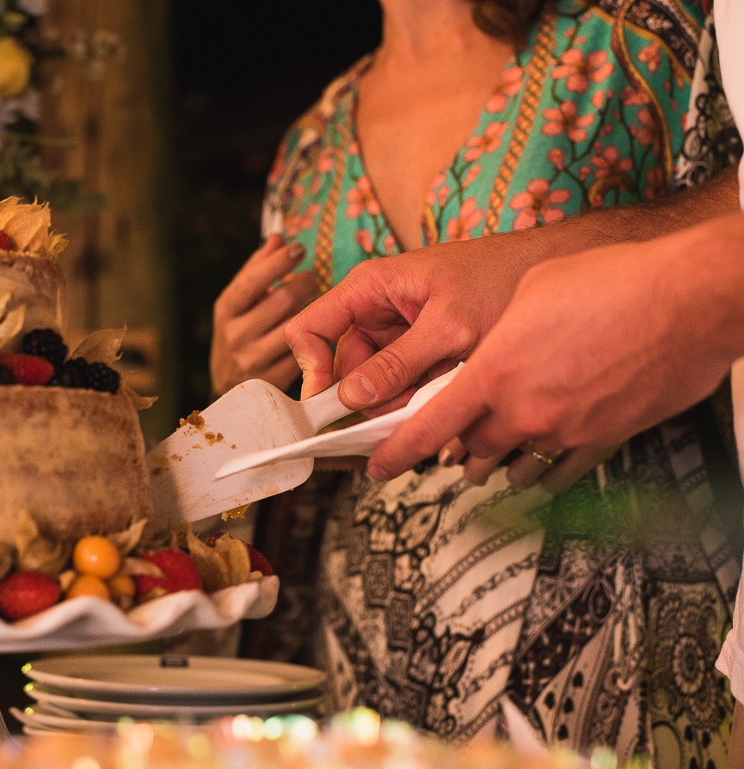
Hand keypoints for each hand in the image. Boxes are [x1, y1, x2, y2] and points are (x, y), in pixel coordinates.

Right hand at [210, 234, 317, 397]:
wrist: (228, 382)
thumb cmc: (240, 330)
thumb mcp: (239, 300)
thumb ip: (257, 268)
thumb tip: (277, 236)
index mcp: (226, 309)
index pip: (253, 281)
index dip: (278, 262)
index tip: (298, 248)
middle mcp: (235, 334)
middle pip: (282, 301)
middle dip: (305, 283)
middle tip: (312, 278)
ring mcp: (252, 359)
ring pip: (295, 326)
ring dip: (310, 309)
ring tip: (315, 301)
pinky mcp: (271, 380)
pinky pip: (301, 353)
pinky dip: (312, 337)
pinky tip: (316, 328)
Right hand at [285, 233, 538, 406]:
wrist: (551, 271)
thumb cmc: (502, 279)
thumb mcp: (450, 326)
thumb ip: (399, 363)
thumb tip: (351, 396)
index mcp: (368, 288)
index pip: (308, 329)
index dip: (311, 368)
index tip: (333, 403)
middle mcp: (374, 309)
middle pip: (343, 367)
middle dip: (368, 395)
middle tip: (405, 408)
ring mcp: (396, 331)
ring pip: (373, 382)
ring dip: (398, 399)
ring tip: (439, 391)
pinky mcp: (418, 350)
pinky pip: (401, 383)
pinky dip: (419, 395)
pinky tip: (447, 388)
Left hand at [367, 213, 743, 480]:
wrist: (683, 298)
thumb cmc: (607, 282)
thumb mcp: (528, 295)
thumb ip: (497, 337)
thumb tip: (488, 356)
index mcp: (493, 373)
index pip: (428, 428)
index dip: (396, 453)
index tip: (376, 468)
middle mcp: (524, 410)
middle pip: (471, 448)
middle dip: (455, 451)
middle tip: (447, 450)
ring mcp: (566, 430)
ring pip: (515, 465)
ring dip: (498, 463)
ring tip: (490, 459)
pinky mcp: (605, 438)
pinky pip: (563, 471)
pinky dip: (545, 472)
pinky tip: (539, 466)